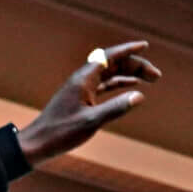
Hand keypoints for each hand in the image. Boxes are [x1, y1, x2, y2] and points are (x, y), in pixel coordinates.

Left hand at [15, 41, 159, 163]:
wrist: (36, 144)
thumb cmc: (60, 133)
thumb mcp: (91, 122)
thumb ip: (115, 108)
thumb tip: (139, 97)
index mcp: (83, 79)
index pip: (108, 56)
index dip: (128, 50)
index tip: (145, 47)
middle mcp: (82, 80)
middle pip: (112, 64)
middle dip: (135, 65)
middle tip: (156, 76)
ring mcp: (81, 90)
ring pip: (110, 75)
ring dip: (130, 75)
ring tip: (150, 80)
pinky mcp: (80, 100)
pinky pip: (104, 86)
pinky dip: (119, 85)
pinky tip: (131, 89)